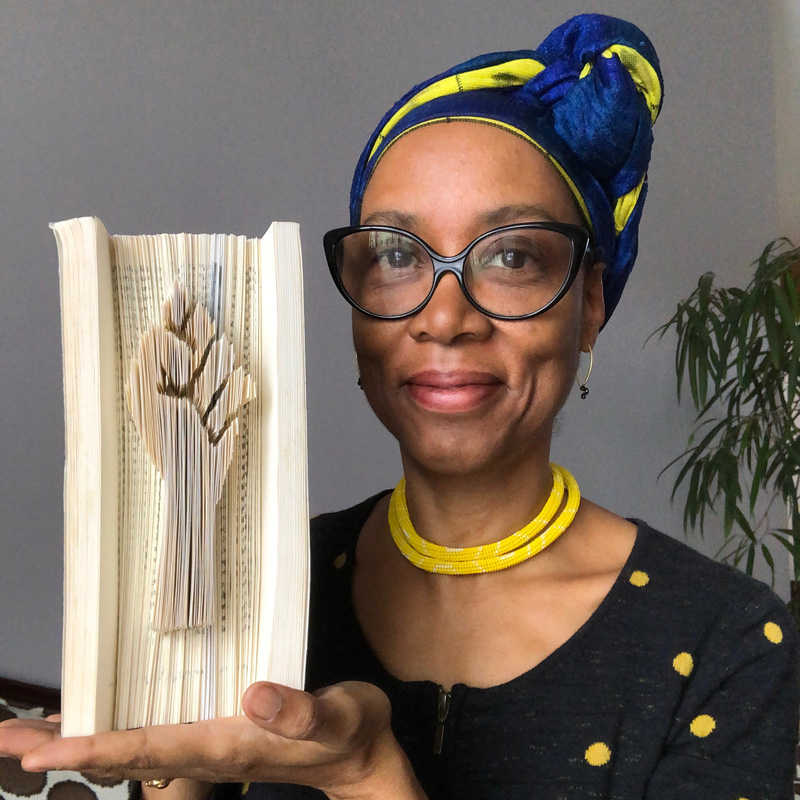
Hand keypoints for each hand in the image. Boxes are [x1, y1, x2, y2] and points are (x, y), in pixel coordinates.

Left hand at [0, 681, 426, 799]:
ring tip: (25, 735)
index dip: (94, 748)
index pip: (148, 749)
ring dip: (76, 739)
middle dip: (63, 748)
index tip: (40, 752)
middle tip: (4, 742)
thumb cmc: (350, 730)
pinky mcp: (212, 730)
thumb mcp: (340, 715)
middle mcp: (205, 747)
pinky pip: (149, 730)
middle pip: (121, 754)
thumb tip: (253, 695)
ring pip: (129, 744)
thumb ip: (302, 710)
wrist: (357, 751)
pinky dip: (112, 725)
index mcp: (226, 744)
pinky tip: (95, 717)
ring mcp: (205, 742)